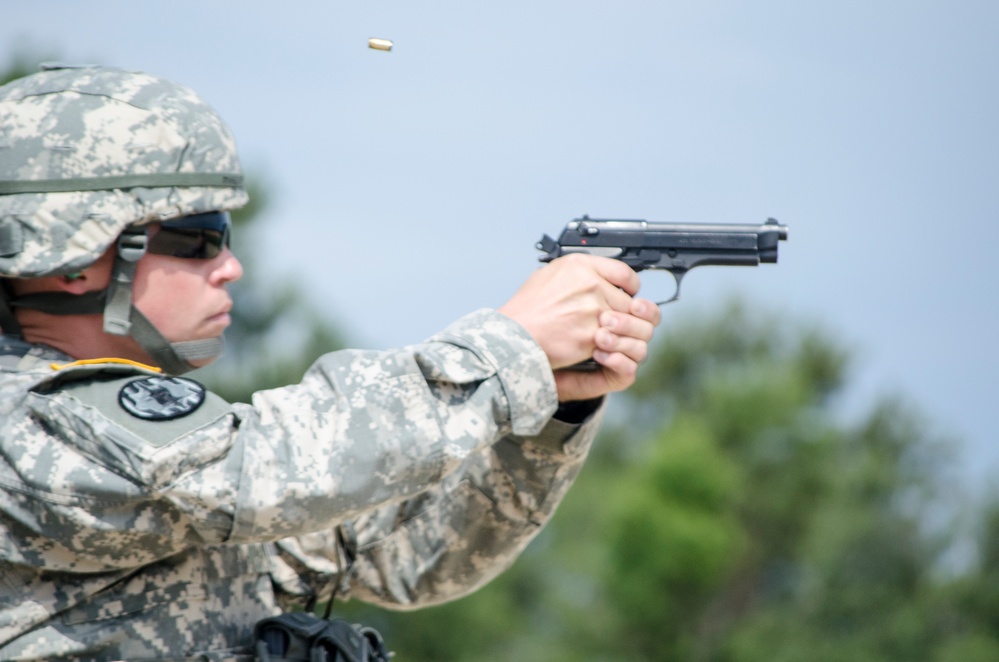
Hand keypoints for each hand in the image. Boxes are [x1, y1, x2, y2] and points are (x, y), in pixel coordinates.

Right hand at [498, 254, 660, 401]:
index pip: (625, 273)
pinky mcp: (591, 335)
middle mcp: (590, 284)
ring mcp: (592, 310)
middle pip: (627, 301)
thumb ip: (577, 273)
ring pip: (624, 323)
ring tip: (606, 335)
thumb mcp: (549, 275)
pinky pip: (612, 341)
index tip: (629, 294)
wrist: (513, 336)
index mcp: (580, 266)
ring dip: (618, 332)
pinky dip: (607, 347)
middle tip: (613, 321)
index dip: (630, 287)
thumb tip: (595, 274)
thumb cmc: (526, 309)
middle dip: (623, 314)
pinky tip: (594, 347)